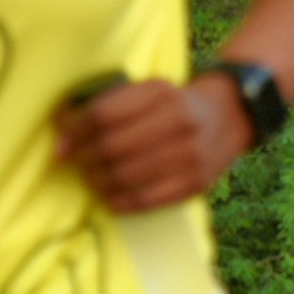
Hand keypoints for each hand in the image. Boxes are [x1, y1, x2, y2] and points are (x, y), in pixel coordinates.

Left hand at [55, 73, 253, 212]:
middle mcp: (180, 124)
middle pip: (112, 148)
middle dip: (85, 159)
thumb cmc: (175, 103)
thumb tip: (63, 140)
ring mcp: (192, 156)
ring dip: (98, 182)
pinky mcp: (197, 183)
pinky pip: (147, 200)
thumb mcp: (148, 90)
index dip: (75, 132)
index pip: (104, 115)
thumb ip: (108, 106)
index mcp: (163, 95)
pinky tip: (110, 197)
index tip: (63, 144)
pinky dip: (120, 202)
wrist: (231, 116)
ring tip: (92, 178)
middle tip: (78, 163)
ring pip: (125, 177)